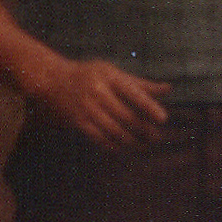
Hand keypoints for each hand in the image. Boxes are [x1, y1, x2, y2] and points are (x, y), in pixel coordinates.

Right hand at [27, 57, 170, 147]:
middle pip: (125, 115)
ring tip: (144, 145)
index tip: (163, 118)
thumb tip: (169, 89)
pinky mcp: (77, 120)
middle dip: (143, 129)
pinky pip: (98, 137)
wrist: (53, 80)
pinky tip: (124, 148)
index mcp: (109, 77)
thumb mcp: (114, 73)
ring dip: (131, 140)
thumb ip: (140, 84)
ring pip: (113, 129)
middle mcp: (97, 91)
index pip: (134, 93)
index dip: (149, 106)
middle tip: (156, 138)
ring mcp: (86, 107)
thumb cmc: (91, 75)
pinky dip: (112, 145)